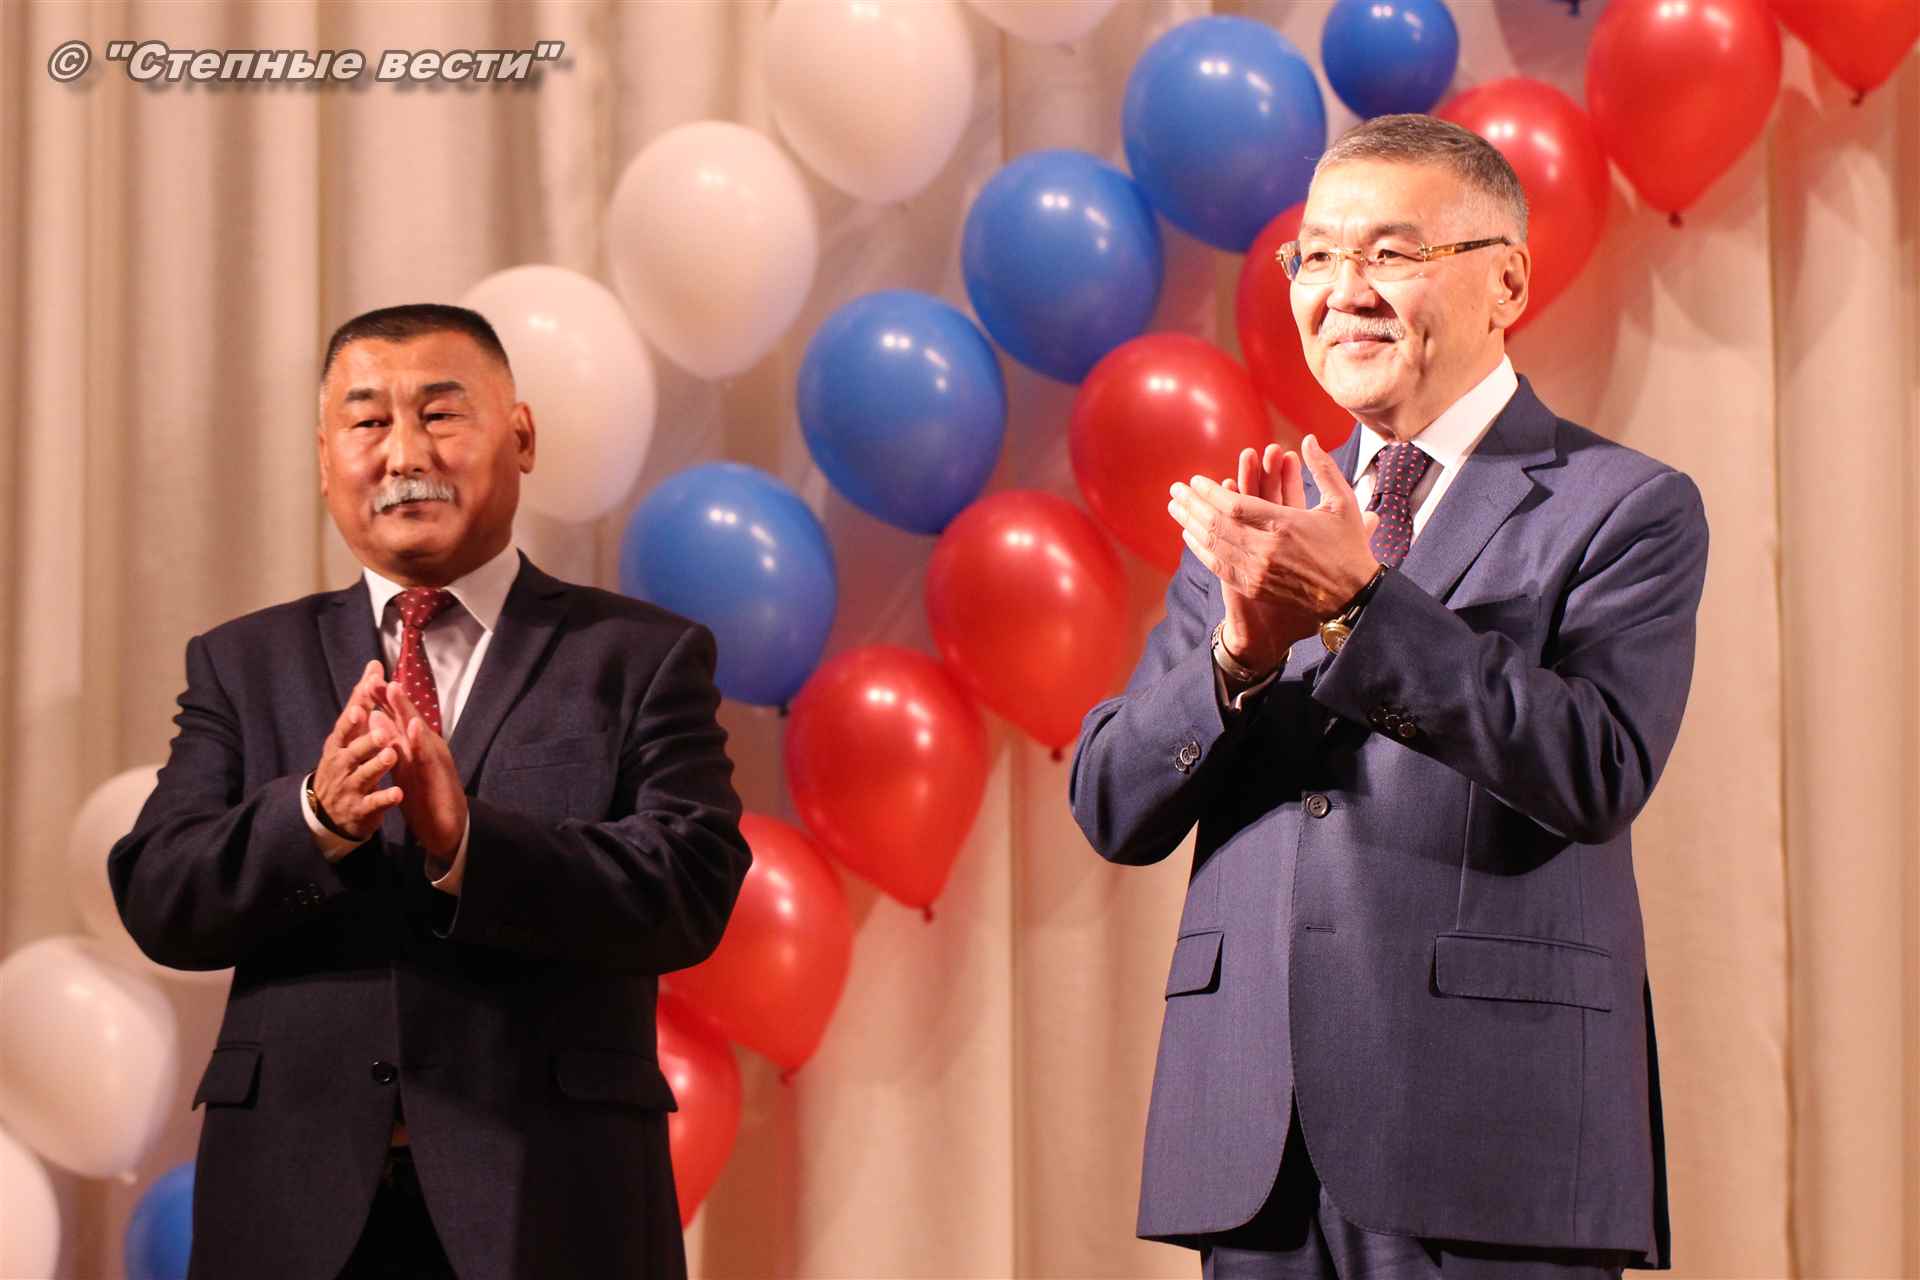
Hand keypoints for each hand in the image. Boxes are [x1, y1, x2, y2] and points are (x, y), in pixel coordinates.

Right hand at [311, 660, 403, 838]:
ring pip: (364, 775)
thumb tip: (374, 666)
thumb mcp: (349, 734)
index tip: (362, 706)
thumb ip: (362, 701)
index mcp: (339, 745)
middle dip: (366, 741)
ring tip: (392, 754)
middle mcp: (341, 764)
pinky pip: (374, 803)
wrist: (327, 813)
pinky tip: (399, 793)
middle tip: (382, 732)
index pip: (346, 727)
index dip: (353, 717)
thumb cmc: (344, 763)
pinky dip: (385, 798)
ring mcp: (350, 787)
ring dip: (377, 765)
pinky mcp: (360, 809)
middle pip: (352, 751)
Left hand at [369, 681, 467, 862]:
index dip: (382, 701)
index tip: (365, 682)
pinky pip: (428, 756)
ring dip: (407, 710)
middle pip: (407, 717)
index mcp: (414, 747)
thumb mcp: (404, 768)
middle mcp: (426, 748)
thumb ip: (393, 743)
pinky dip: (421, 740)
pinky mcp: (440, 775)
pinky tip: (414, 726)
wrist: (446, 828)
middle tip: (376, 676)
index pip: (397, 719)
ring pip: (418, 731)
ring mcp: (434, 760)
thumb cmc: (426, 797)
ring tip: (394, 689)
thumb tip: (376, 717)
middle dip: (392, 697)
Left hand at [1170, 434, 1382, 648]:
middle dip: (1192, 505)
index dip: (1211, 492)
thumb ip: (1323, 469)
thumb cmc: (1349, 546)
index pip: (1234, 505)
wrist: (1353, 596)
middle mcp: (1266, 549)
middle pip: (1216, 524)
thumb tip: (1307, 439)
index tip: (1195, 480)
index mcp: (1285, 525)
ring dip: (1191, 524)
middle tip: (1175, 490)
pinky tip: (1189, 536)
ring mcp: (1258, 571)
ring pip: (1213, 545)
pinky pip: (1218, 567)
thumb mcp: (1343, 503)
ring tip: (1175, 508)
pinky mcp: (1254, 587)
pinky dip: (1201, 550)